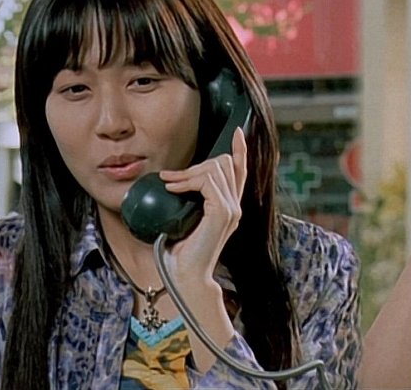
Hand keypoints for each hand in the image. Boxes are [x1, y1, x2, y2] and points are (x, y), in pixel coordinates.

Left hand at [158, 127, 247, 285]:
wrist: (186, 276)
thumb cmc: (181, 254)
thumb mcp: (186, 220)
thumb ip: (190, 202)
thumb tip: (173, 182)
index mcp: (230, 208)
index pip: (241, 172)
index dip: (240, 151)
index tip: (239, 133)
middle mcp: (235, 206)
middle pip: (225, 164)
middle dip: (197, 164)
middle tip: (172, 177)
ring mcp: (232, 209)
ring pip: (215, 169)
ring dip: (189, 172)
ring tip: (170, 183)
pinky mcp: (223, 212)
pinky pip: (207, 181)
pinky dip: (187, 181)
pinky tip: (173, 187)